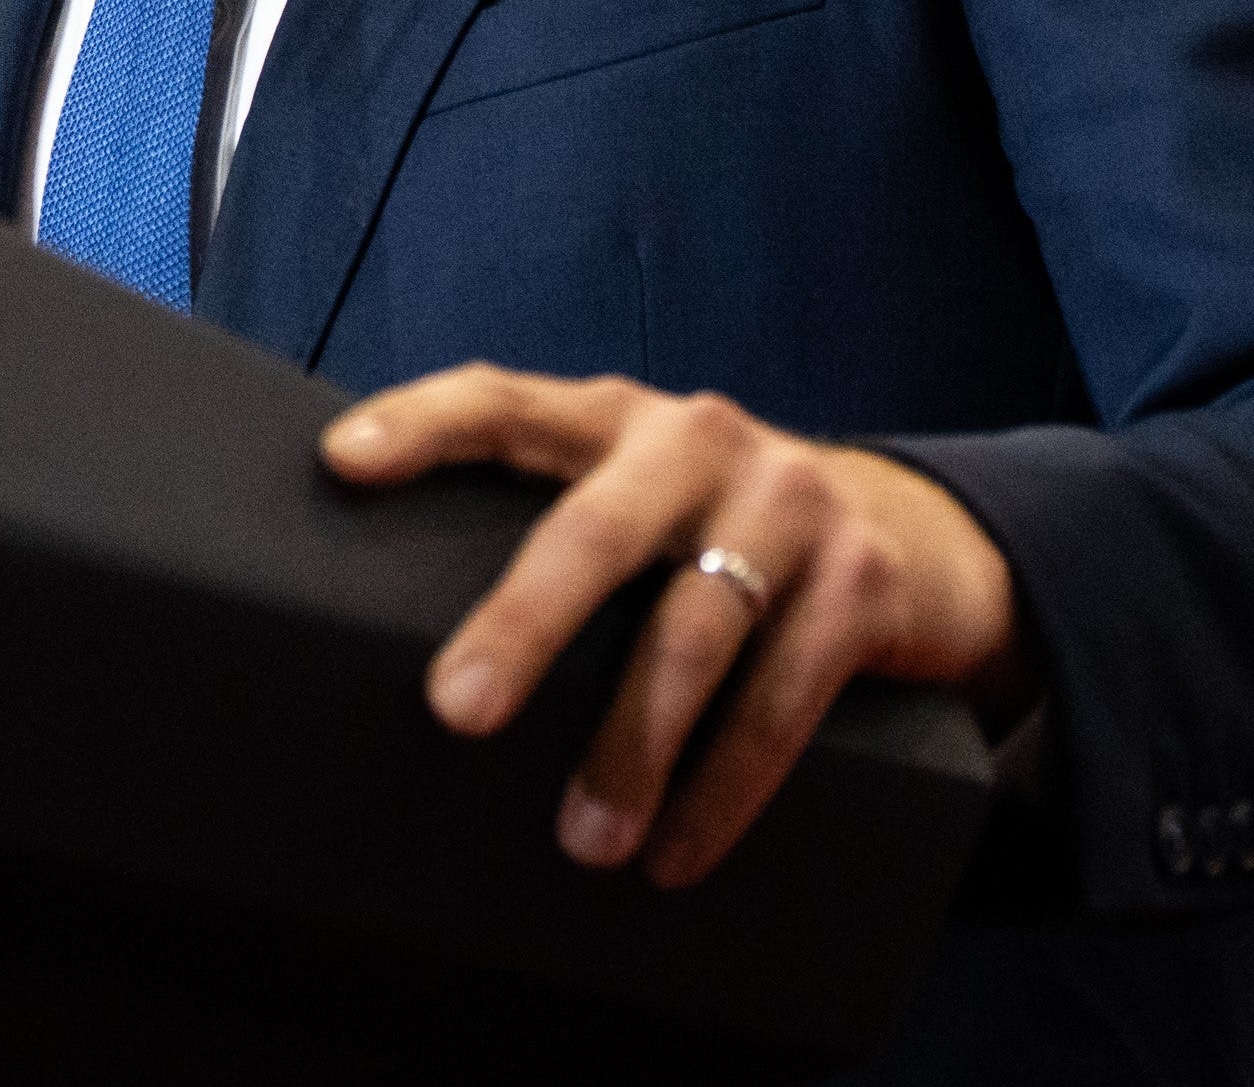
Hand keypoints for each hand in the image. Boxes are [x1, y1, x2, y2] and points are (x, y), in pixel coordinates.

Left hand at [324, 367, 1033, 887]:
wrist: (910, 538)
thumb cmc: (711, 531)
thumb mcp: (634, 497)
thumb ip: (543, 523)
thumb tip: (380, 626)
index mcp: (615, 417)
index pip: (504, 401)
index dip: (423, 422)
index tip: (343, 462)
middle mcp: (699, 442)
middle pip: (597, 532)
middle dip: (525, 624)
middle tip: (457, 712)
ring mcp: (789, 507)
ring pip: (693, 634)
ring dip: (633, 750)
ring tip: (584, 841)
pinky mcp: (859, 585)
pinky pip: (783, 701)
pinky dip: (725, 789)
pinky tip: (678, 852)